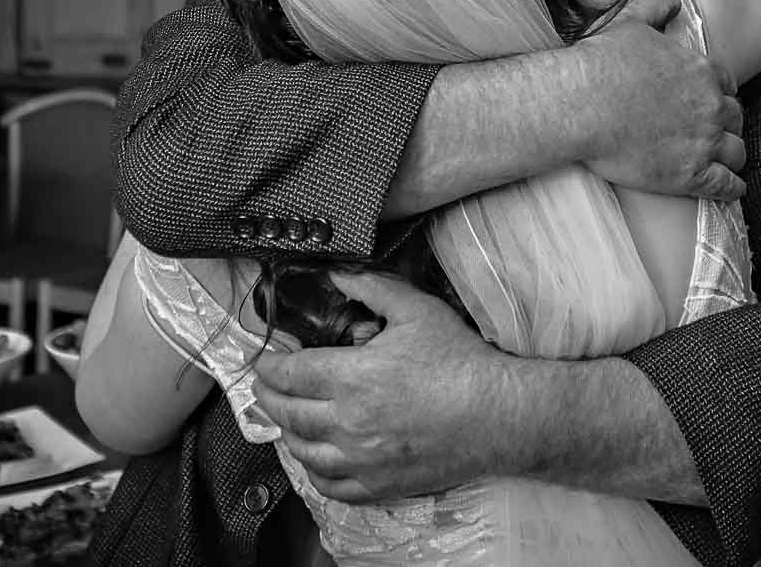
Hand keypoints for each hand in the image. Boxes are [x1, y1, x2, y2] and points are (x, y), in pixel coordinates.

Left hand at [254, 271, 524, 500]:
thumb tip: (336, 274)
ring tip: (286, 419)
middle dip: (268, 396)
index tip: (263, 360)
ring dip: (286, 433)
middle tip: (264, 386)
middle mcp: (347, 423)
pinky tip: (315, 457)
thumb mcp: (416, 310)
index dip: (269, 366)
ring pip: (302, 452)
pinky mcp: (378, 484)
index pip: (289, 374)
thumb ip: (371, 288)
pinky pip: (330, 485)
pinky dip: (313, 471)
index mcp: (351, 377)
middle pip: (287, 413)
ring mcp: (361, 459)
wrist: (497, 414)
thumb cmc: (459, 360)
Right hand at [571, 0, 745, 199]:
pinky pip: (727, 185)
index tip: (708, 102)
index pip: (726, 84)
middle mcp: (710, 106)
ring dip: (732, 156)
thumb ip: (655, 7)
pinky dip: (732, 188)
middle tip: (712, 132)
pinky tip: (731, 190)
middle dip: (726, 124)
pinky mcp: (692, 175)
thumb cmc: (601, 63)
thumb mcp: (630, 22)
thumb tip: (673, 3)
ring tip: (724, 162)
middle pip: (735, 118)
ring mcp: (704, 142)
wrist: (580, 105)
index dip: (718, 93)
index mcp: (701, 70)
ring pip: (737, 151)